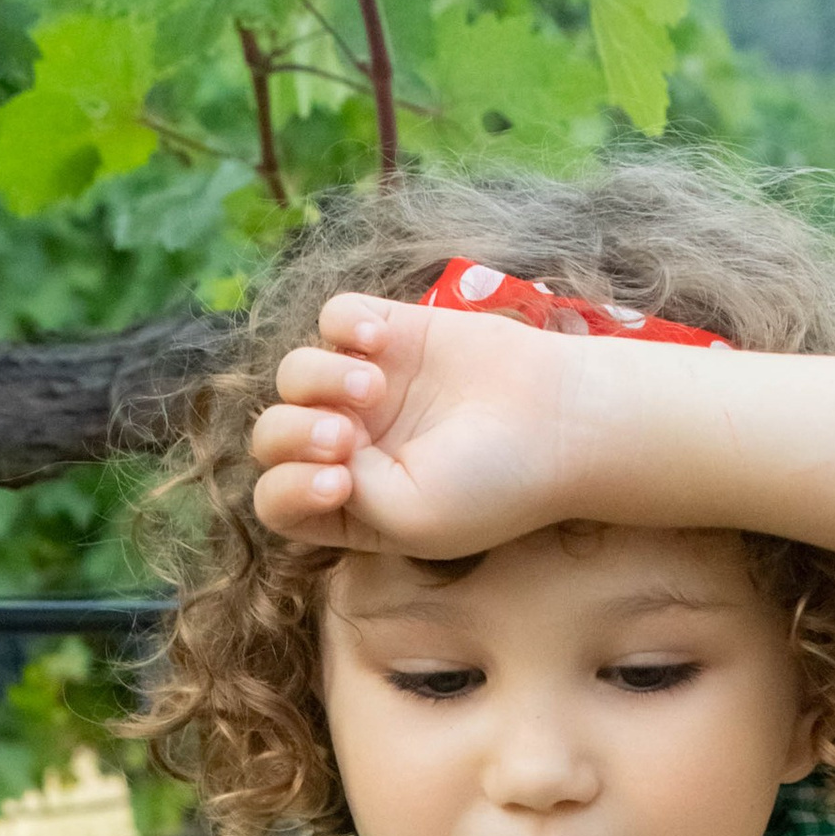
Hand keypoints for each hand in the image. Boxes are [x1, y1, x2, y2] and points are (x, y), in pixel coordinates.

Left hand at [248, 292, 604, 557]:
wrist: (560, 420)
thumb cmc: (493, 485)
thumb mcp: (409, 519)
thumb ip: (341, 495)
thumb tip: (310, 442)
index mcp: (351, 507)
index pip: (278, 499)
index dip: (289, 488)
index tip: (338, 481)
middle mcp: (351, 448)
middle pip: (274, 434)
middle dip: (296, 433)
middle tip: (347, 436)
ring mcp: (367, 388)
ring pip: (295, 373)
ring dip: (320, 378)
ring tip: (374, 384)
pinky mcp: (390, 332)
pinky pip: (332, 316)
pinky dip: (344, 324)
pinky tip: (382, 342)